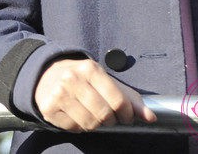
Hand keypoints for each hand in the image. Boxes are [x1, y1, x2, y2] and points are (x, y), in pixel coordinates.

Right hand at [34, 58, 155, 131]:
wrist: (46, 74)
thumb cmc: (82, 78)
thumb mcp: (105, 80)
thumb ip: (129, 98)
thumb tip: (151, 117)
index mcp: (90, 68)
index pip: (117, 100)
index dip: (127, 114)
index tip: (126, 117)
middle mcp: (73, 79)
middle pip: (104, 114)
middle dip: (110, 120)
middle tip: (108, 117)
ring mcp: (59, 93)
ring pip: (90, 123)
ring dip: (95, 124)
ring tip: (92, 114)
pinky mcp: (49, 108)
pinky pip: (74, 128)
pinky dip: (79, 126)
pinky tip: (77, 115)